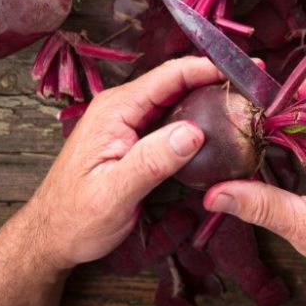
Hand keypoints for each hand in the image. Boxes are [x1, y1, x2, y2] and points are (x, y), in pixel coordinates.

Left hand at [23, 57, 224, 270]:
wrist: (51, 237)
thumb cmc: (75, 218)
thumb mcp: (114, 194)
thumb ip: (152, 161)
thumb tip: (195, 131)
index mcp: (115, 111)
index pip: (168, 77)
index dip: (207, 69)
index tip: (242, 70)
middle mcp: (122, 108)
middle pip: (176, 83)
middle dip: (215, 79)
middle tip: (254, 83)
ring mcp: (128, 122)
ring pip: (176, 101)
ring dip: (209, 97)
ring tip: (244, 99)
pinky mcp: (134, 138)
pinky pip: (170, 120)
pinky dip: (197, 118)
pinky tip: (219, 125)